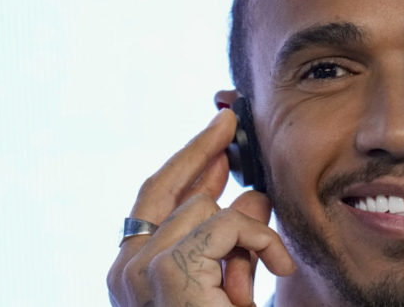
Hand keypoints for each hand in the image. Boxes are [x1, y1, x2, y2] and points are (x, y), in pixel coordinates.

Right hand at [107, 110, 295, 306]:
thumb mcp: (231, 282)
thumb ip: (231, 240)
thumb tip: (248, 191)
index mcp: (133, 275)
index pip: (152, 203)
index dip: (183, 164)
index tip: (213, 138)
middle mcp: (124, 272)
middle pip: (164, 189)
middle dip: (200, 150)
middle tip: (228, 121)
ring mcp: (139, 272)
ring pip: (206, 209)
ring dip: (250, 232)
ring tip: (273, 265)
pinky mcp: (167, 272)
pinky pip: (227, 226)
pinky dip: (260, 242)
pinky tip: (279, 270)